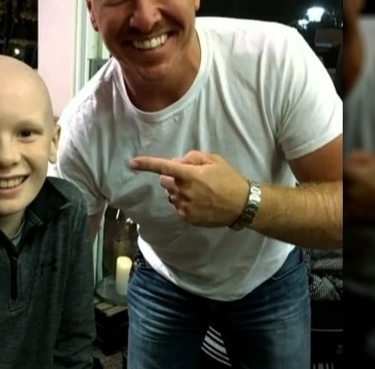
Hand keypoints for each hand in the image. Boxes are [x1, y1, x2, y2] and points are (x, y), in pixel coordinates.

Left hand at [129, 150, 248, 227]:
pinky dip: (184, 202)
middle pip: (164, 182)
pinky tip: (200, 201)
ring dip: (178, 191)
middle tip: (190, 178)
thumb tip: (176, 163)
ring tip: (198, 191)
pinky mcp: (188, 218)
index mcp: (190, 175)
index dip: (146, 164)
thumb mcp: (214, 160)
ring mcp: (185, 206)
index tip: (132, 163)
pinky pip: (177, 207)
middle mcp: (184, 191)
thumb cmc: (229, 179)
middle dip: (172, 178)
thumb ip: (192, 158)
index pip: (163, 167)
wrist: (242, 205)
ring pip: (170, 195)